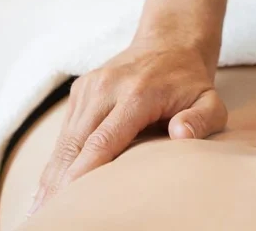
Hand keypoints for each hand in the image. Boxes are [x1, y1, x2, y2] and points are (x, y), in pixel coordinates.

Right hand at [30, 39, 226, 214]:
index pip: (105, 138)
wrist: (170, 43)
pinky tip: (50, 184)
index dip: (86, 170)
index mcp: (138, 94)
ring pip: (65, 138)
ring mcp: (90, 87)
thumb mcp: (210, 100)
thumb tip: (180, 135)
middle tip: (52, 212)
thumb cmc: (191, 82)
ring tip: (45, 206)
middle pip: (76, 142)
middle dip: (62, 179)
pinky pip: (65, 130)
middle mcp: (107, 88)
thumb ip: (201, 120)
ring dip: (53, 173)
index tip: (73, 196)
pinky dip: (57, 158)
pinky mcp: (81, 90)